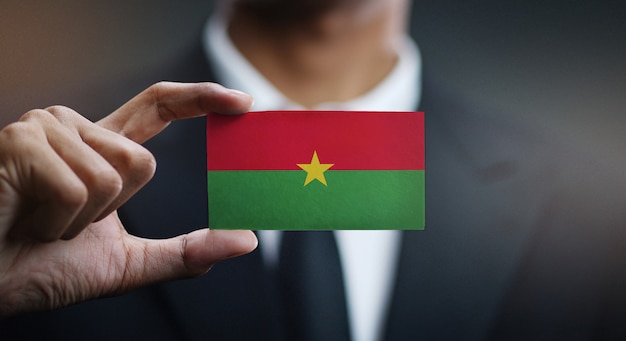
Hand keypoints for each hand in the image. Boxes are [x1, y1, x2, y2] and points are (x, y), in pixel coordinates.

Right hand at [0, 82, 256, 315]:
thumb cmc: (42, 267)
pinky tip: (25, 220)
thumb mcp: (128, 263)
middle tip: (65, 224)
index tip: (242, 102)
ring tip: (41, 221)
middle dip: (112, 211)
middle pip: (143, 161)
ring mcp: (45, 129)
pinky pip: (78, 187)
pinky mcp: (21, 142)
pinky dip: (59, 223)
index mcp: (100, 148)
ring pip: (114, 175)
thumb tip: (246, 240)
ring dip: (82, 220)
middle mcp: (74, 128)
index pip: (158, 106)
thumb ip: (186, 252)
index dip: (200, 98)